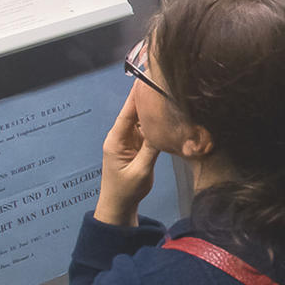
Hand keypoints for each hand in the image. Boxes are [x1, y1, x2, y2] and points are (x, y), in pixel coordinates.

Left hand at [95, 85, 159, 226]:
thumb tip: (165, 129)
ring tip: (168, 95)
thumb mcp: (140, 170)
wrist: (119, 205)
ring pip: (142, 120)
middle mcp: (121, 136)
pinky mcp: (137, 146)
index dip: (136, 96)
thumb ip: (152, 149)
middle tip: (163, 83)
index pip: (127, 112)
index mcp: (116, 140)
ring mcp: (129, 140)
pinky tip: (168, 116)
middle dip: (148, 99)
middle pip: (135, 112)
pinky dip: (156, 123)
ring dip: (154, 110)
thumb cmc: (126, 190)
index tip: (146, 79)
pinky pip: (147, 130)